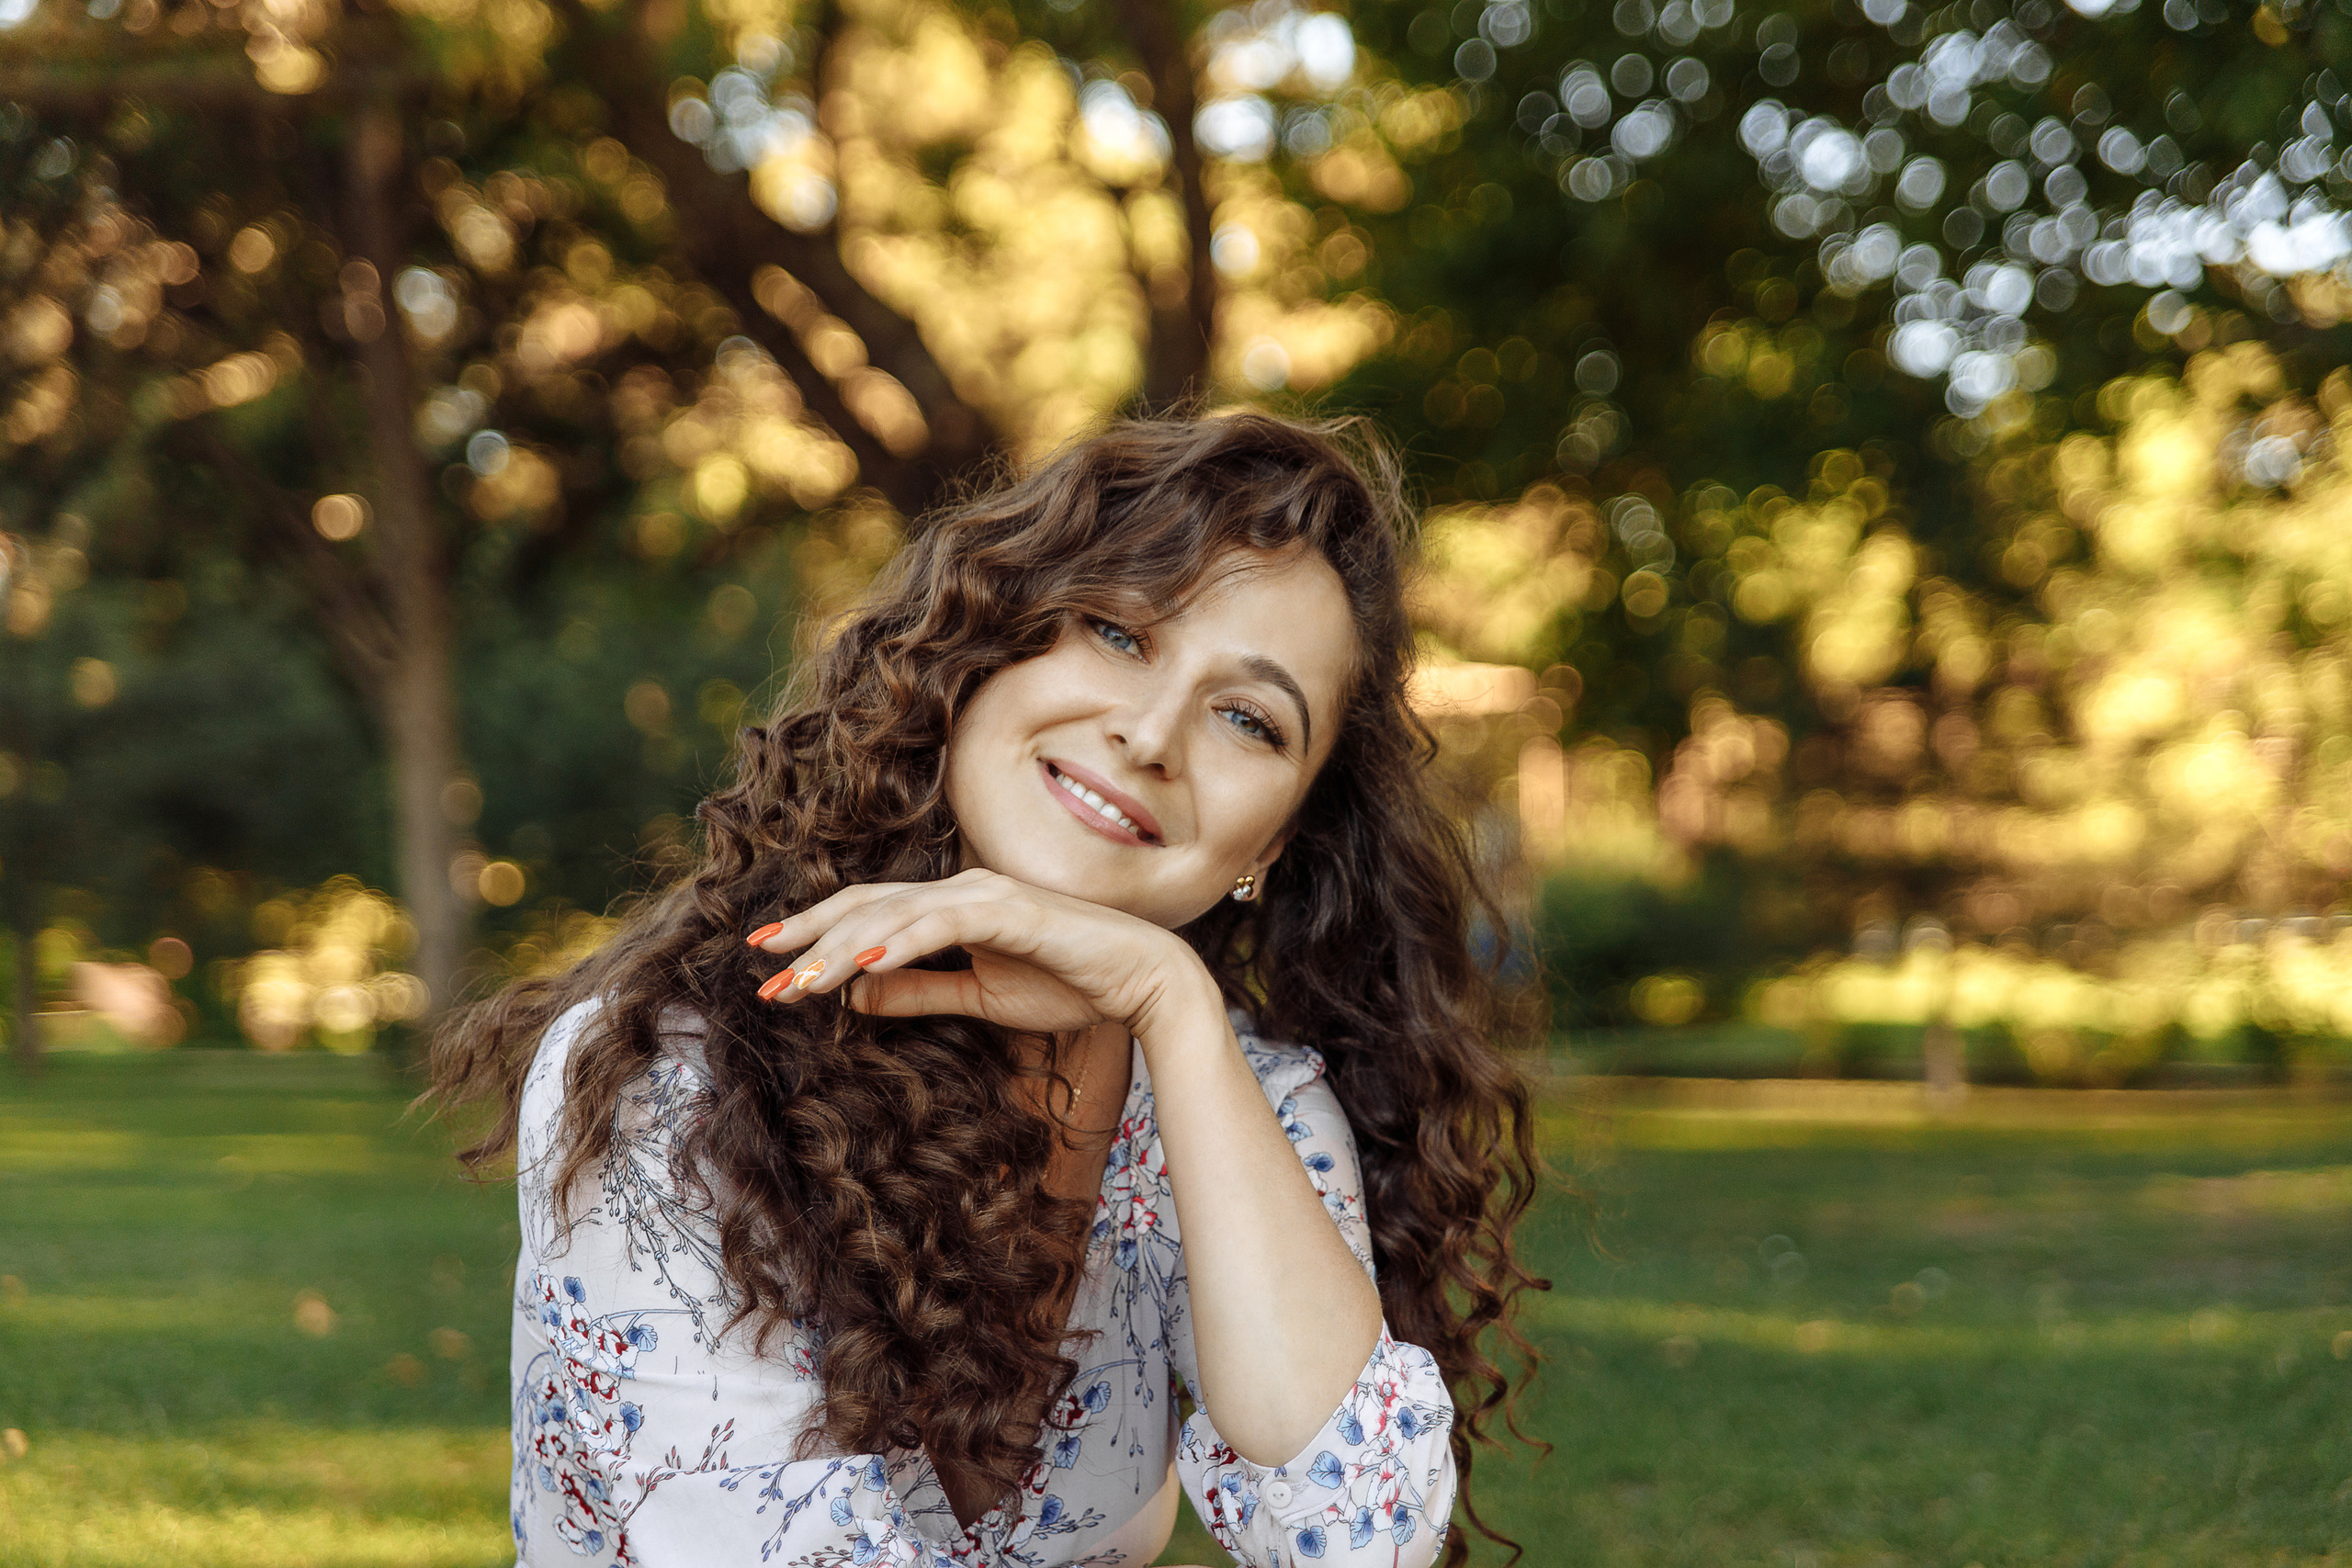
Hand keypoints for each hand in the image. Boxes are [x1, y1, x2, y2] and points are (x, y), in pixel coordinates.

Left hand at [747, 868, 1213, 1039]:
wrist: (1143, 983)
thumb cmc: (1071, 986)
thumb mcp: (979, 998)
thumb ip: (918, 992)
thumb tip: (853, 997)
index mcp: (953, 905)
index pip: (870, 916)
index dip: (819, 936)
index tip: (773, 967)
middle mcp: (962, 888)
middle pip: (866, 906)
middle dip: (811, 937)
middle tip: (762, 969)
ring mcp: (984, 893)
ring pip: (892, 915)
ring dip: (840, 950)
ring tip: (798, 983)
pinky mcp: (1008, 909)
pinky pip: (939, 925)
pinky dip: (895, 945)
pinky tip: (858, 971)